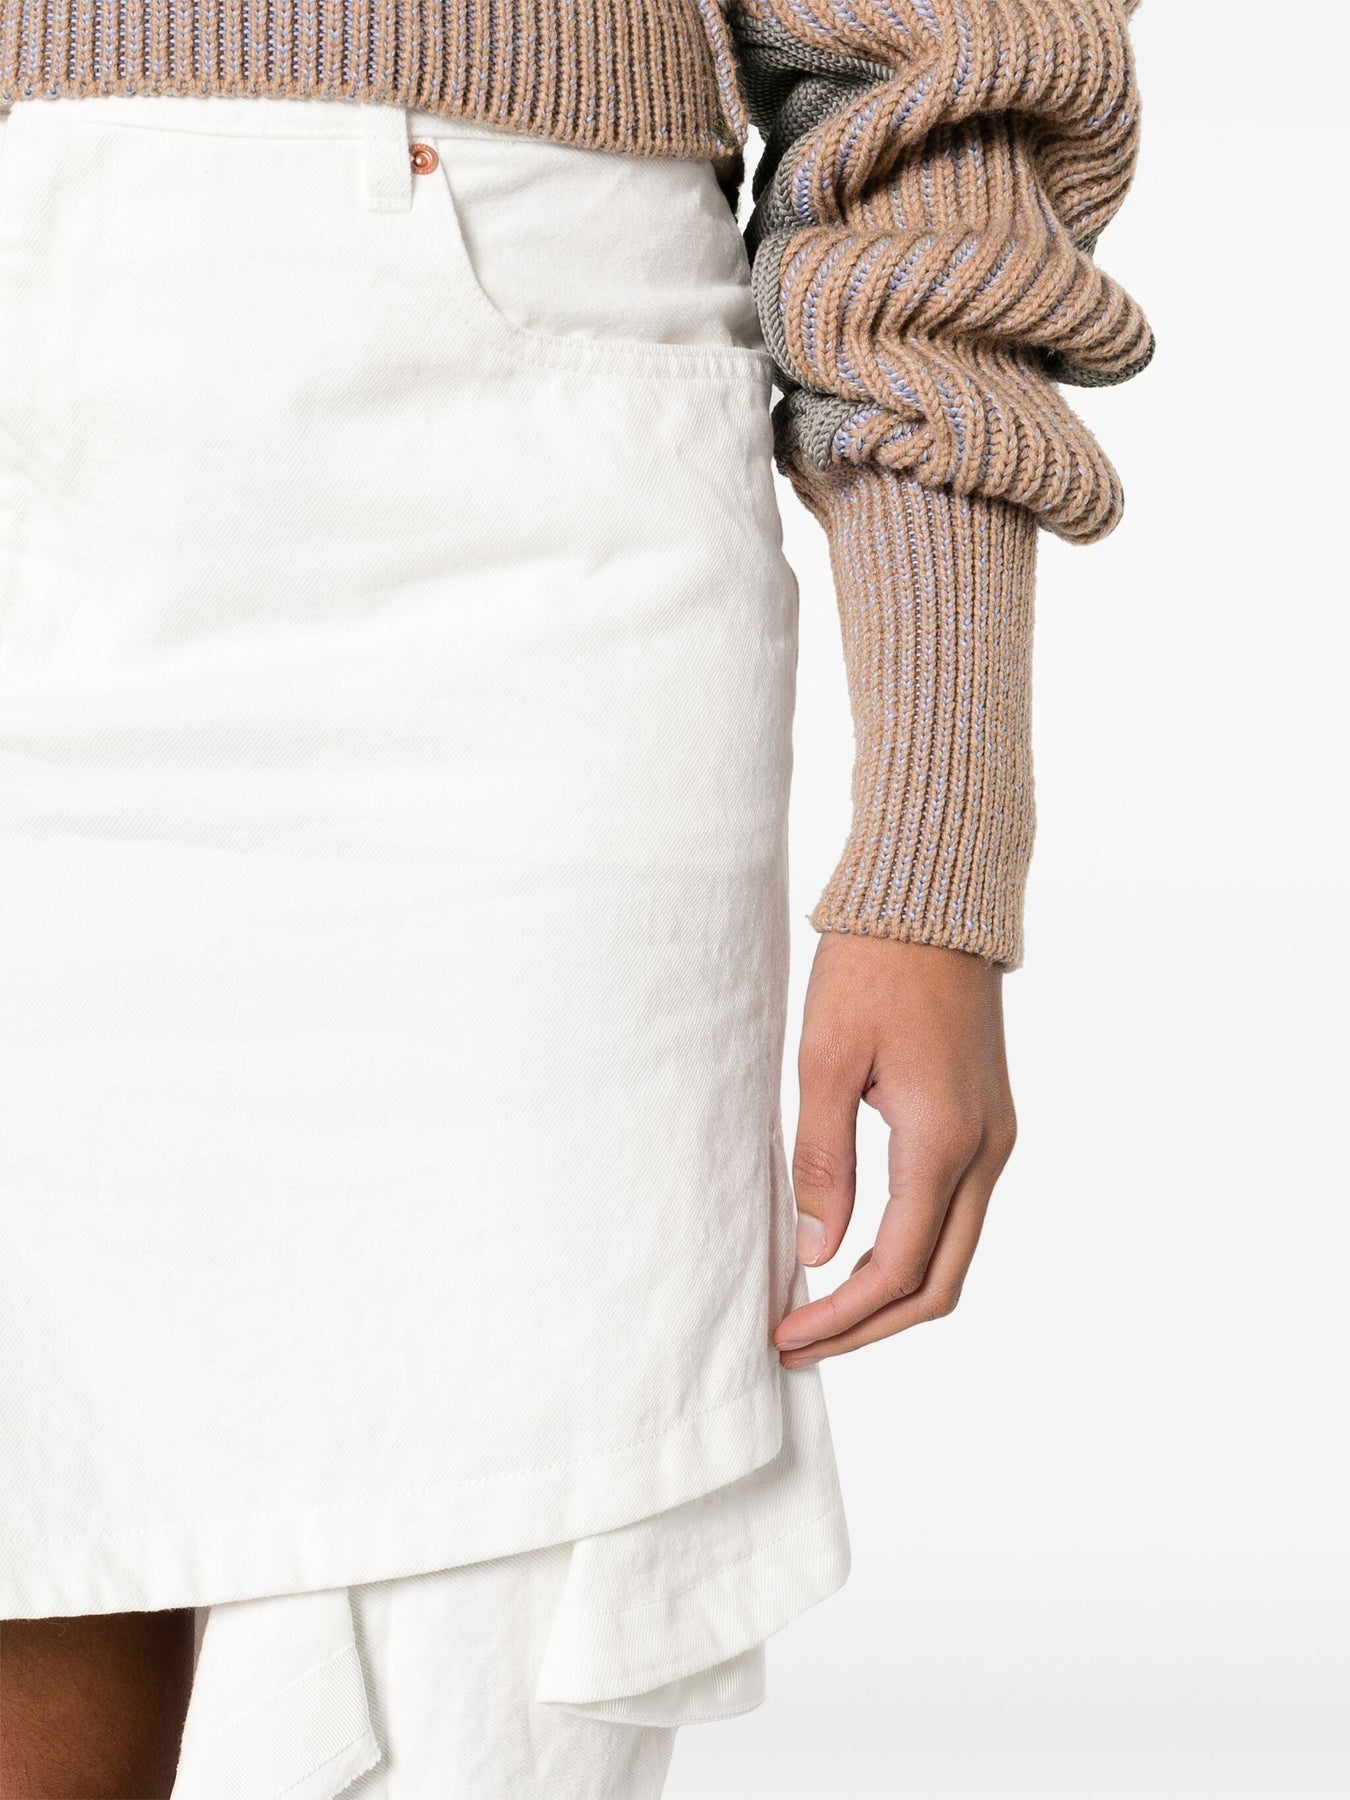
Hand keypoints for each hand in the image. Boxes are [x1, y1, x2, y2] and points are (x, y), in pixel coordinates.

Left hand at [775, 933, 1016, 1367]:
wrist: (936, 901)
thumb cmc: (873, 968)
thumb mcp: (825, 1060)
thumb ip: (823, 1160)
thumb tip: (817, 1253)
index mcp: (944, 1142)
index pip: (897, 1269)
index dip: (841, 1318)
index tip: (786, 1336)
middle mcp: (986, 1152)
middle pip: (939, 1284)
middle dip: (870, 1327)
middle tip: (802, 1345)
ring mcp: (996, 1139)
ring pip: (954, 1255)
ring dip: (893, 1295)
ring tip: (822, 1312)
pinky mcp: (990, 1124)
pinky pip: (958, 1216)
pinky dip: (913, 1253)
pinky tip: (859, 1255)